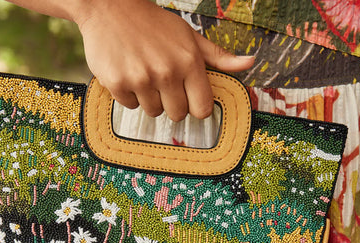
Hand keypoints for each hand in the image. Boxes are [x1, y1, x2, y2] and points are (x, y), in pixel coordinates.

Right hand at [75, 0, 253, 120]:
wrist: (109, 7)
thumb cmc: (154, 24)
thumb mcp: (190, 36)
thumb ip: (218, 56)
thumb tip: (249, 63)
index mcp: (189, 62)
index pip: (201, 109)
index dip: (194, 105)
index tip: (187, 97)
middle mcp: (167, 73)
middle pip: (177, 115)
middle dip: (171, 102)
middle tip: (161, 82)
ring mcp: (141, 79)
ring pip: (153, 111)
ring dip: (149, 98)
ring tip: (143, 73)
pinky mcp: (117, 84)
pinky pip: (130, 105)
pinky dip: (129, 94)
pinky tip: (128, 73)